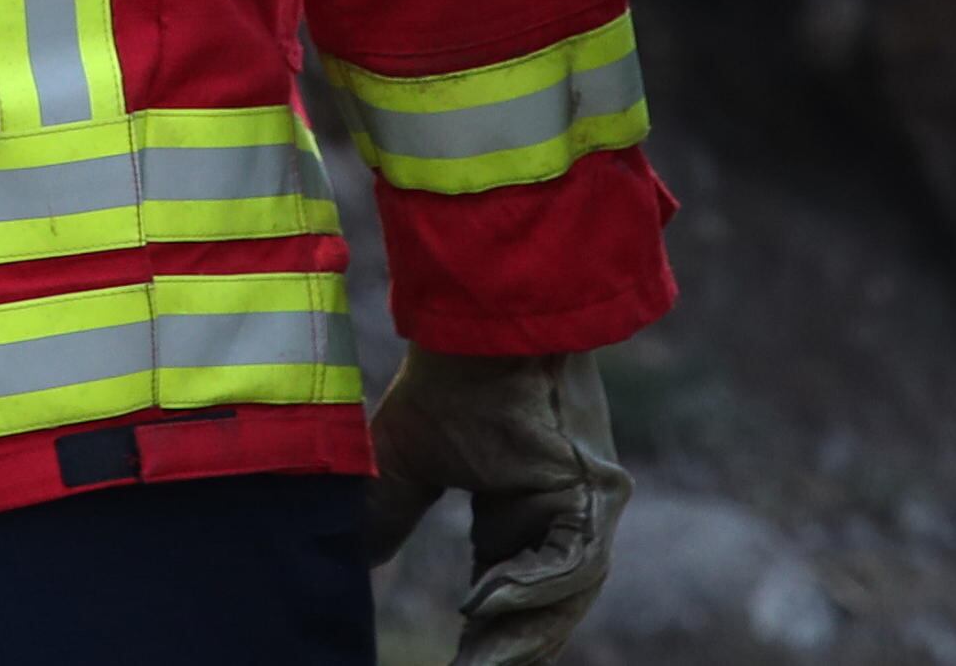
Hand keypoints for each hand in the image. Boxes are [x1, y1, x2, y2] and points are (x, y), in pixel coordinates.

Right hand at [364, 344, 631, 665]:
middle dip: (504, 649)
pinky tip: (484, 603)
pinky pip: (574, 561)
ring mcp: (585, 504)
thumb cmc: (447, 378)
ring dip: (520, 635)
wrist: (478, 323)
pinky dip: (531, 589)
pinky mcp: (598, 492)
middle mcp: (557, 512)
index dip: (483, 631)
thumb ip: (388, 513)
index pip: (506, 587)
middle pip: (539, 604)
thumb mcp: (405, 460)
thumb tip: (357, 560)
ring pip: (563, 595)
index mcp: (517, 506)